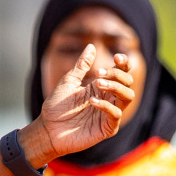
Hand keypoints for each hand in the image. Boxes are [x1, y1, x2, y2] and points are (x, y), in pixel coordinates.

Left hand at [29, 47, 135, 163]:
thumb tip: (92, 46)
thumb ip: (81, 66)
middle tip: (99, 74)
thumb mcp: (68, 82)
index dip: (124, 65)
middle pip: (128, 83)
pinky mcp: (107, 128)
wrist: (47, 130)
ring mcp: (110, 114)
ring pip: (128, 96)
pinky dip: (106, 105)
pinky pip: (116, 114)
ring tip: (97, 83)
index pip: (122, 74)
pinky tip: (91, 101)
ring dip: (115, 87)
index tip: (117, 57)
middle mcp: (109, 99)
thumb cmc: (57, 107)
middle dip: (117, 75)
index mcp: (101, 87)